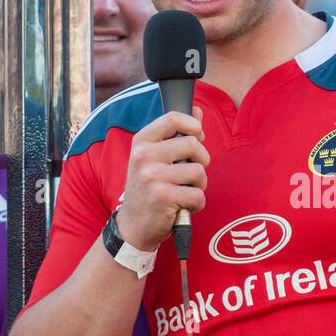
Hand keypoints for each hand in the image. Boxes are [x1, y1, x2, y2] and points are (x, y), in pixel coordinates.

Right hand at [115, 105, 208, 251]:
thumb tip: (197, 110)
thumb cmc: (149, 189)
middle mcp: (143, 156)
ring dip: (199, 186)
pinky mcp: (162, 197)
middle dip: (201, 162)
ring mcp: (152, 176)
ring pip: (199, 172)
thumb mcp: (154, 158)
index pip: (174, 118)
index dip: (194, 125)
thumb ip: (175, 134)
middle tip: (191, 174)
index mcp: (141, 142)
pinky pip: (198, 195)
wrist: (133, 225)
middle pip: (193, 144)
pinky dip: (196, 204)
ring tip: (185, 192)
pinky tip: (183, 206)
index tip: (197, 137)